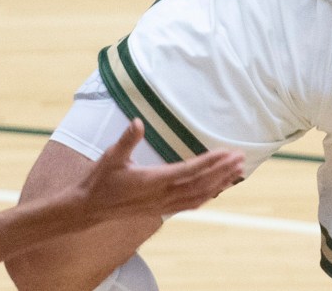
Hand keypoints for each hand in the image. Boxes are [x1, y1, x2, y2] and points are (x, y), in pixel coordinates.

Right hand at [72, 120, 243, 225]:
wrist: (90, 208)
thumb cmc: (100, 180)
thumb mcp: (111, 156)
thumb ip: (127, 140)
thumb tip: (137, 122)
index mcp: (152, 181)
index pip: (189, 171)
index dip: (210, 162)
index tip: (227, 152)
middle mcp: (161, 196)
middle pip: (200, 185)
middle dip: (222, 172)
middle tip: (241, 158)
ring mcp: (162, 205)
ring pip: (199, 197)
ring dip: (219, 184)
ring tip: (237, 172)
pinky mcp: (161, 210)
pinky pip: (190, 204)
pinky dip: (207, 196)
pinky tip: (216, 189)